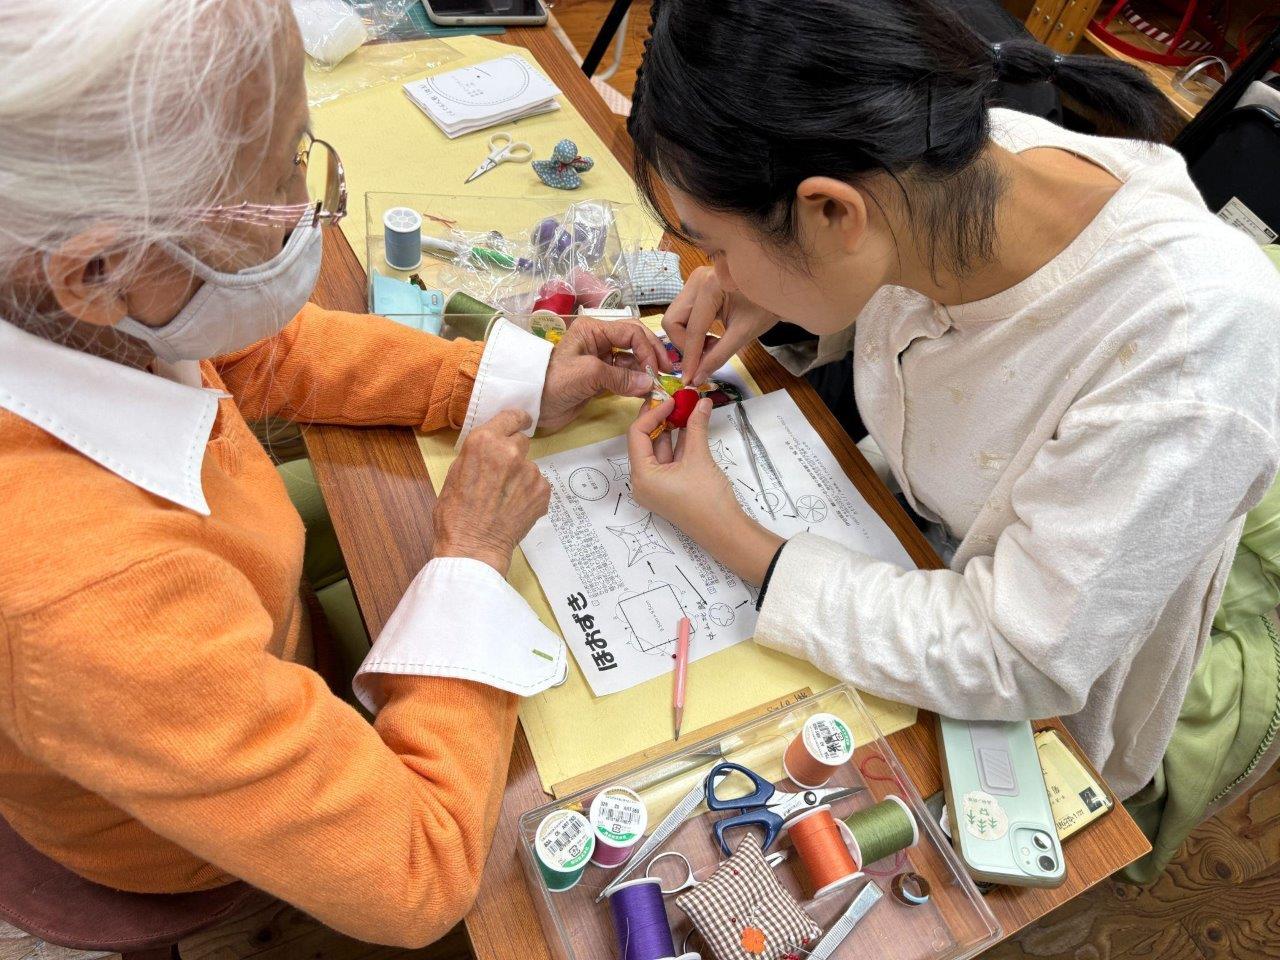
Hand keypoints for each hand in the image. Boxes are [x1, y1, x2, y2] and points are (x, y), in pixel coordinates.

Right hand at [434, 409, 549, 575]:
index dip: (517, 419)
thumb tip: (490, 447)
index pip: (511, 416)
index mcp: (484, 441)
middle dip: (514, 452)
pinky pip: (538, 485)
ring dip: (521, 476)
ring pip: (529, 466)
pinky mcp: (543, 491)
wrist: (473, 547)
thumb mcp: (455, 472)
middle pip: (522, 440)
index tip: (521, 422)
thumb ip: (477, 453)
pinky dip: (529, 494)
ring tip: (504, 498)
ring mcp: (530, 471)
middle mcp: (511, 451)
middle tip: (502, 473)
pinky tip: (514, 508)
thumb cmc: (455, 513)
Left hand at [539, 317, 672, 432]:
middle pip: (635, 342)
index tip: (657, 369)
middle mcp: (599, 340)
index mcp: (593, 329)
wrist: (533, 404)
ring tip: (658, 385)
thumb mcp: (588, 374)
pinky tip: (646, 391)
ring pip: (632, 361)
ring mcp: (600, 360)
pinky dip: (636, 383)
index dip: (648, 348)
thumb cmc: (555, 382)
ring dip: (645, 371)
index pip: (631, 332)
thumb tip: (650, 383)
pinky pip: (624, 377)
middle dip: (652, 355)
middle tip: (667, 373)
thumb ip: (621, 377)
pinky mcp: (600, 379)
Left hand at [628, 397, 782, 584]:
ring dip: (673, 429)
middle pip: (646, 441)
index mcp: (641, 476)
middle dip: (662, 419)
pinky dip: (680, 443)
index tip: (670, 398)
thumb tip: (701, 401)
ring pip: (660, 449)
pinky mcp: (670, 488)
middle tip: (675, 398)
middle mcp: (643, 481)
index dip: (652, 413)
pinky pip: (670, 460)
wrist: (725, 531)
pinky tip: (691, 424)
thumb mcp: (699, 458)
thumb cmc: (707, 499)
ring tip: (685, 407)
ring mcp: (656, 486)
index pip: (637, 435)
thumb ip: (697, 427)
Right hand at [663, 266, 779, 386]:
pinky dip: (692, 330)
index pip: (692, 330)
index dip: (690, 358)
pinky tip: (710, 336)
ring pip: (675, 318)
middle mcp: (696, 280)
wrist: (777, 286)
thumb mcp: (744, 334)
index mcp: (710, 286)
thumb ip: (718, 356)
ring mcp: (694, 280)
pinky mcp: (696, 286)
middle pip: (673, 321)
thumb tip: (697, 378)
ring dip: (688, 338)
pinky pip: (683, 313)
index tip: (689, 380)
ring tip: (712, 346)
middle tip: (704, 358)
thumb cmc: (766, 306)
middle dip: (684, 345)